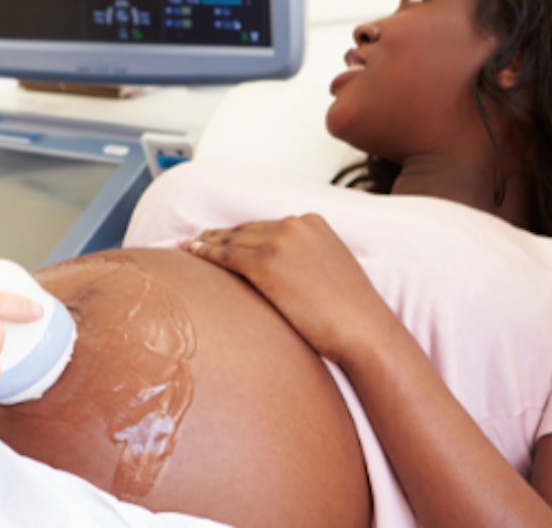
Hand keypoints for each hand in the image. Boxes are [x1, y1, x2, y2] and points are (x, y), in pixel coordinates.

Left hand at [182, 214, 397, 365]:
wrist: (363, 329)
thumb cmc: (352, 311)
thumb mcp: (332, 270)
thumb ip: (308, 260)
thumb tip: (288, 271)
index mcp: (314, 223)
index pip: (267, 225)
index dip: (242, 231)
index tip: (223, 234)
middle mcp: (295, 225)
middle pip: (246, 229)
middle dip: (219, 233)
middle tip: (195, 236)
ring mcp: (280, 243)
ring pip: (232, 239)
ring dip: (207, 241)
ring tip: (188, 245)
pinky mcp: (266, 265)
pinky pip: (227, 256)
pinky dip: (206, 253)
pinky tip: (192, 254)